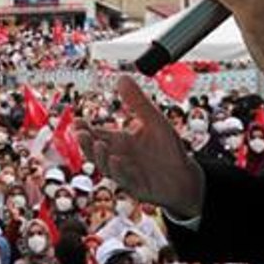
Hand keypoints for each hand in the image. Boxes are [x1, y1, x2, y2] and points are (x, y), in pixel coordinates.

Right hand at [77, 76, 204, 217]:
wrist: (186, 177)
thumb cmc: (168, 150)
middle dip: (85, 143)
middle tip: (80, 132)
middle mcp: (117, 157)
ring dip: (99, 157)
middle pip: (94, 151)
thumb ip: (137, 102)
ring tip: (99, 145)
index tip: (77, 120)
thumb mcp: (154, 120)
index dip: (85, 129)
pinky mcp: (135, 186)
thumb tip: (122, 77)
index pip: (96, 134)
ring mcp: (125, 173)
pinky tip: (117, 159)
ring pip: (105, 167)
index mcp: (119, 141)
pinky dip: (119, 170)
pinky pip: (124, 179)